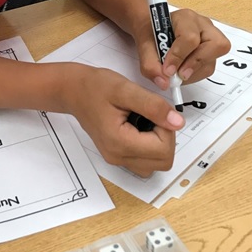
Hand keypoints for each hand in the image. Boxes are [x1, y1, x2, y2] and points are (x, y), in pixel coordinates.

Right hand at [64, 65, 183, 176]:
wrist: (73, 92)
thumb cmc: (95, 87)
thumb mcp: (126, 90)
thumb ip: (153, 106)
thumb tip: (178, 122)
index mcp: (120, 142)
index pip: (163, 150)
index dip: (167, 129)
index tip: (155, 111)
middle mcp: (118, 157)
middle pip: (163, 161)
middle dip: (165, 137)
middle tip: (152, 115)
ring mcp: (117, 159)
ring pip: (155, 164)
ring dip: (159, 144)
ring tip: (145, 121)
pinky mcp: (117, 156)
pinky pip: (144, 160)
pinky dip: (149, 147)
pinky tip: (139, 128)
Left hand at [137, 8, 229, 90]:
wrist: (153, 32)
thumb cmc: (151, 33)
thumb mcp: (143, 45)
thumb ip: (150, 64)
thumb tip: (164, 82)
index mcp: (185, 18)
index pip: (190, 38)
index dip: (179, 57)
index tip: (167, 70)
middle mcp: (203, 25)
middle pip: (216, 45)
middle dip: (196, 64)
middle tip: (179, 76)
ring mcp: (211, 38)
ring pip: (213, 60)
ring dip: (193, 73)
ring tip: (176, 74)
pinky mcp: (211, 51)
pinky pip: (209, 67)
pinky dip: (195, 75)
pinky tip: (181, 72)